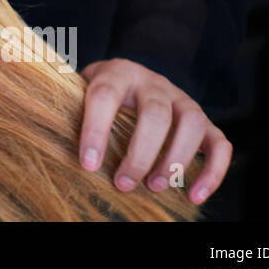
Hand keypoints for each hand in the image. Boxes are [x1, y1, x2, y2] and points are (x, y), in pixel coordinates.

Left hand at [78, 58, 231, 204]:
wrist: (132, 77)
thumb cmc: (100, 96)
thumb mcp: (80, 92)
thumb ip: (70, 110)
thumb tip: (48, 141)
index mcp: (118, 73)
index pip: (105, 95)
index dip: (95, 129)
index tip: (88, 164)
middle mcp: (155, 83)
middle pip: (155, 113)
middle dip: (140, 153)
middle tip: (123, 184)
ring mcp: (183, 100)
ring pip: (191, 124)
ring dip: (175, 160)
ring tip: (155, 187)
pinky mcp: (205, 121)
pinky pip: (220, 144)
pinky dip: (213, 171)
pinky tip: (194, 195)